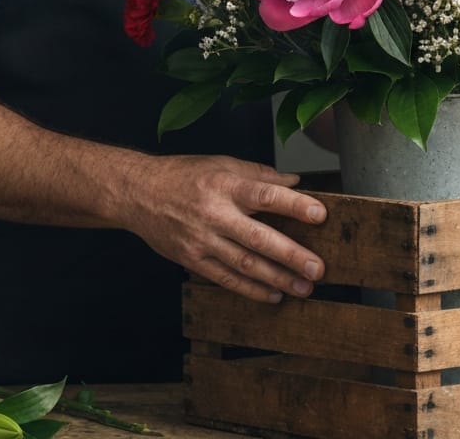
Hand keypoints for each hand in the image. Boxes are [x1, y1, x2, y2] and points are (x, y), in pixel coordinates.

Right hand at [121, 154, 326, 303]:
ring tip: (303, 288)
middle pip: (258, 237)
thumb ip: (259, 174)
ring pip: (244, 264)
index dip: (294, 205)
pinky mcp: (191, 259)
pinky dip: (251, 289)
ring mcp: (202, 239)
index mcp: (224, 184)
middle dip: (291, 255)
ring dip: (277, 278)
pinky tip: (273, 295)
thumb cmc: (184, 175)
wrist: (138, 192)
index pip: (265, 195)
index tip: (320, 214)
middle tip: (318, 268)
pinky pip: (225, 278)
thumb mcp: (222, 163)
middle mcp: (214, 213)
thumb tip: (295, 181)